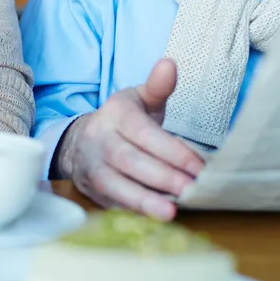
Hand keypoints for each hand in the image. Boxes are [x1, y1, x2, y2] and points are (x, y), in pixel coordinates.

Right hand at [57, 59, 204, 220]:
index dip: (172, 151)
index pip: (144, 133)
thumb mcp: (139, 99)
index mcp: (115, 115)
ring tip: (171, 212)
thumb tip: (169, 64)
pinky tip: (156, 217)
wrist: (80, 141)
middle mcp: (100, 141)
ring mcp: (93, 168)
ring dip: (145, 201)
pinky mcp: (93, 191)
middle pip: (130, 160)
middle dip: (163, 177)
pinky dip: (134, 212)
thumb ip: (158, 87)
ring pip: (116, 185)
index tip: (199, 166)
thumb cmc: (122, 121)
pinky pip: (112, 203)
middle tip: (192, 189)